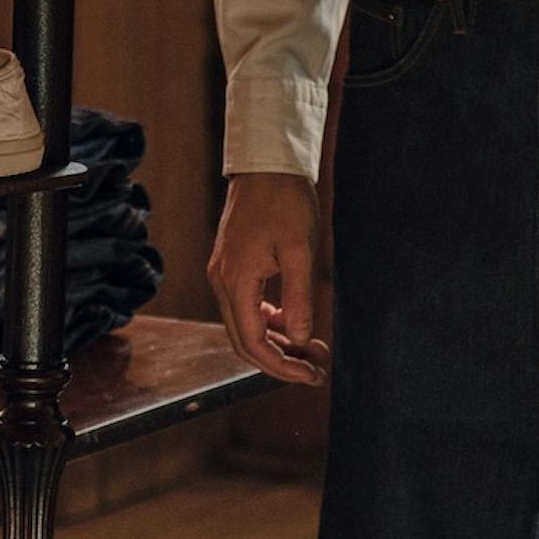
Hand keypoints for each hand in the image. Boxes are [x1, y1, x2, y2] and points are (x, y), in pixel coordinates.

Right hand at [208, 171, 330, 385]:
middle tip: (316, 368)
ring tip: (311, 349)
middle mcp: (222, 281)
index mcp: (235, 281)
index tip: (313, 375)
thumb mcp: (300, 251)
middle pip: (245, 342)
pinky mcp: (232, 265)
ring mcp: (224, 273)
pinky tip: (293, 322)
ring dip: (277, 343)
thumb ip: (299, 299)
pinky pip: (246, 307)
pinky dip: (269, 323)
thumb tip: (301, 340)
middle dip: (281, 361)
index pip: (253, 344)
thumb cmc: (285, 201)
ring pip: (245, 327)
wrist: (267, 164)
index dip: (283, 367)